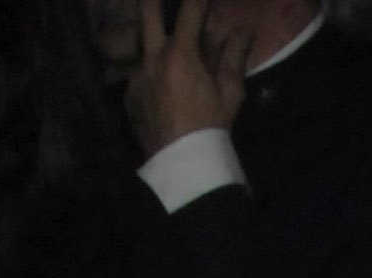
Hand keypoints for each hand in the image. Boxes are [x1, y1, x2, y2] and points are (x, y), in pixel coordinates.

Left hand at [127, 0, 249, 159]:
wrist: (182, 167)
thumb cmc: (211, 128)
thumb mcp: (230, 94)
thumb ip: (234, 57)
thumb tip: (243, 32)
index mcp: (180, 54)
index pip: (190, 8)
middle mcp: (153, 59)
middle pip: (147, 12)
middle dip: (155, 0)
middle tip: (162, 0)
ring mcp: (137, 77)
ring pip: (142, 47)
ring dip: (155, 46)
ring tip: (168, 59)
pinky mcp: (128, 97)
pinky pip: (139, 77)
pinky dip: (151, 77)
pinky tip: (162, 93)